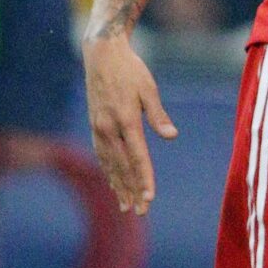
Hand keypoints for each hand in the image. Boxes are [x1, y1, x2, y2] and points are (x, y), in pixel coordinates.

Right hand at [82, 31, 177, 214]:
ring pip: (110, 164)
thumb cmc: (131, 70)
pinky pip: (102, 155)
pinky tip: (114, 182)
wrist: (102, 56)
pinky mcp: (95, 126)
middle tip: (140, 212)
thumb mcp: (149, 88)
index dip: (144, 178)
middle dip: (131, 190)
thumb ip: (158, 114)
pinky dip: (109, 171)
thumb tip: (171, 136)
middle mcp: (109, 129)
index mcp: (125, 120)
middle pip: (122, 166)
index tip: (149, 198)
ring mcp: (99, 129)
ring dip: (119, 186)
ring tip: (126, 205)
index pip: (137, 157)